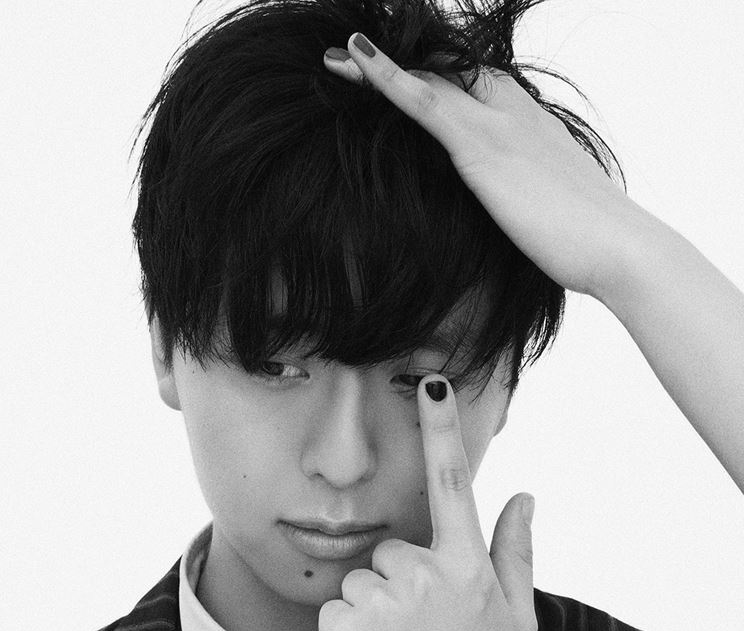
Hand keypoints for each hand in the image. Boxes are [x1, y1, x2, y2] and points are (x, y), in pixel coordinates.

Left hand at [318, 376, 536, 630]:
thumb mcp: (516, 621)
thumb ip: (517, 553)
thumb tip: (526, 495)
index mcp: (469, 568)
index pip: (454, 486)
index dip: (442, 431)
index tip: (431, 380)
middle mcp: (427, 575)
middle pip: (389, 550)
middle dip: (396, 584)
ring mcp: (384, 601)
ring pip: (359, 583)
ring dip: (370, 613)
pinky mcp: (344, 629)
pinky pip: (335, 613)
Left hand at [324, 35, 631, 299]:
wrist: (618, 248)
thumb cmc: (590, 245)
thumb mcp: (554, 216)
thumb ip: (530, 206)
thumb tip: (523, 224)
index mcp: (530, 128)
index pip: (477, 88)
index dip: (439, 78)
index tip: (408, 77)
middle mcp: (513, 113)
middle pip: (449, 73)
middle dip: (406, 64)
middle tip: (357, 58)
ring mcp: (497, 125)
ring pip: (428, 79)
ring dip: (378, 66)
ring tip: (338, 57)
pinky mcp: (481, 147)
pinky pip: (422, 101)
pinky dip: (385, 76)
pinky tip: (355, 58)